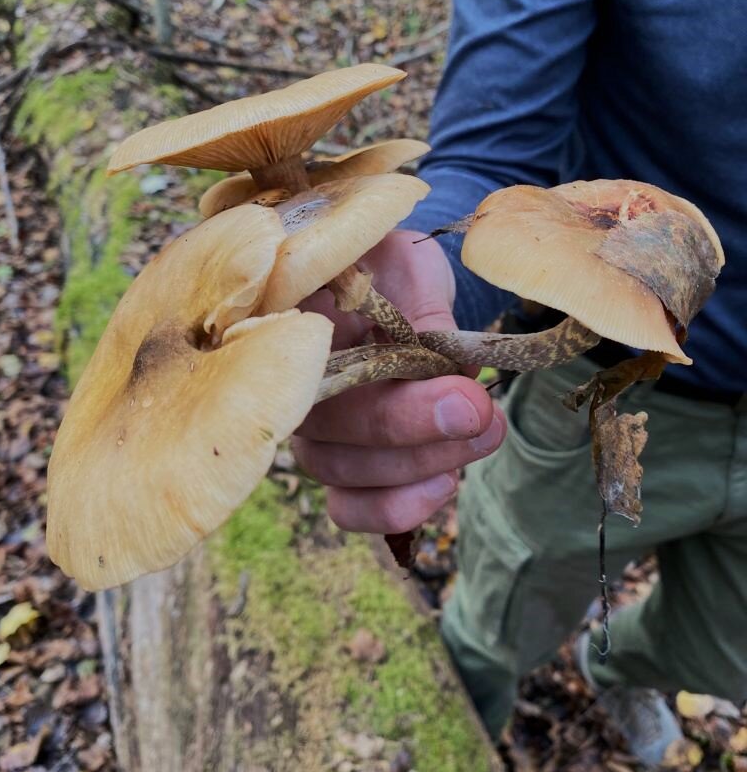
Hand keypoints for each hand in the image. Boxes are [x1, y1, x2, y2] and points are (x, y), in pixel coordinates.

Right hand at [293, 230, 505, 533]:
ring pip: (341, 475)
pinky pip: (349, 506)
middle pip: (324, 434)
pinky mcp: (341, 464)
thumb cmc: (388, 264)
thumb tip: (445, 371)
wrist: (387, 283)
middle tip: (479, 409)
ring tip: (485, 432)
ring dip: (417, 467)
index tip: (460, 393)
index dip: (372, 391)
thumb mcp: (408, 264)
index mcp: (287, 326)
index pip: (307, 372)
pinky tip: (445, 482)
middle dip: (410, 430)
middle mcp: (285, 386)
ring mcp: (309, 430)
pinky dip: (395, 507)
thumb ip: (422, 311)